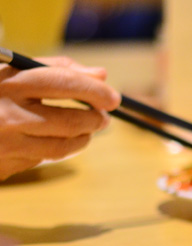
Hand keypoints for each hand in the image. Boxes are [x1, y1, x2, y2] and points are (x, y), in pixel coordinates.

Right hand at [0, 56, 120, 179]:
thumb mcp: (11, 70)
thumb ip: (55, 68)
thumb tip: (100, 74)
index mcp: (8, 83)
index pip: (63, 82)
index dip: (94, 90)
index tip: (113, 97)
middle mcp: (8, 114)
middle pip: (69, 121)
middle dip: (95, 119)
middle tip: (103, 116)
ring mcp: (7, 143)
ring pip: (63, 146)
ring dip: (84, 138)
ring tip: (89, 129)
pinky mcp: (7, 164)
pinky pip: (45, 158)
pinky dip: (61, 148)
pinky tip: (61, 139)